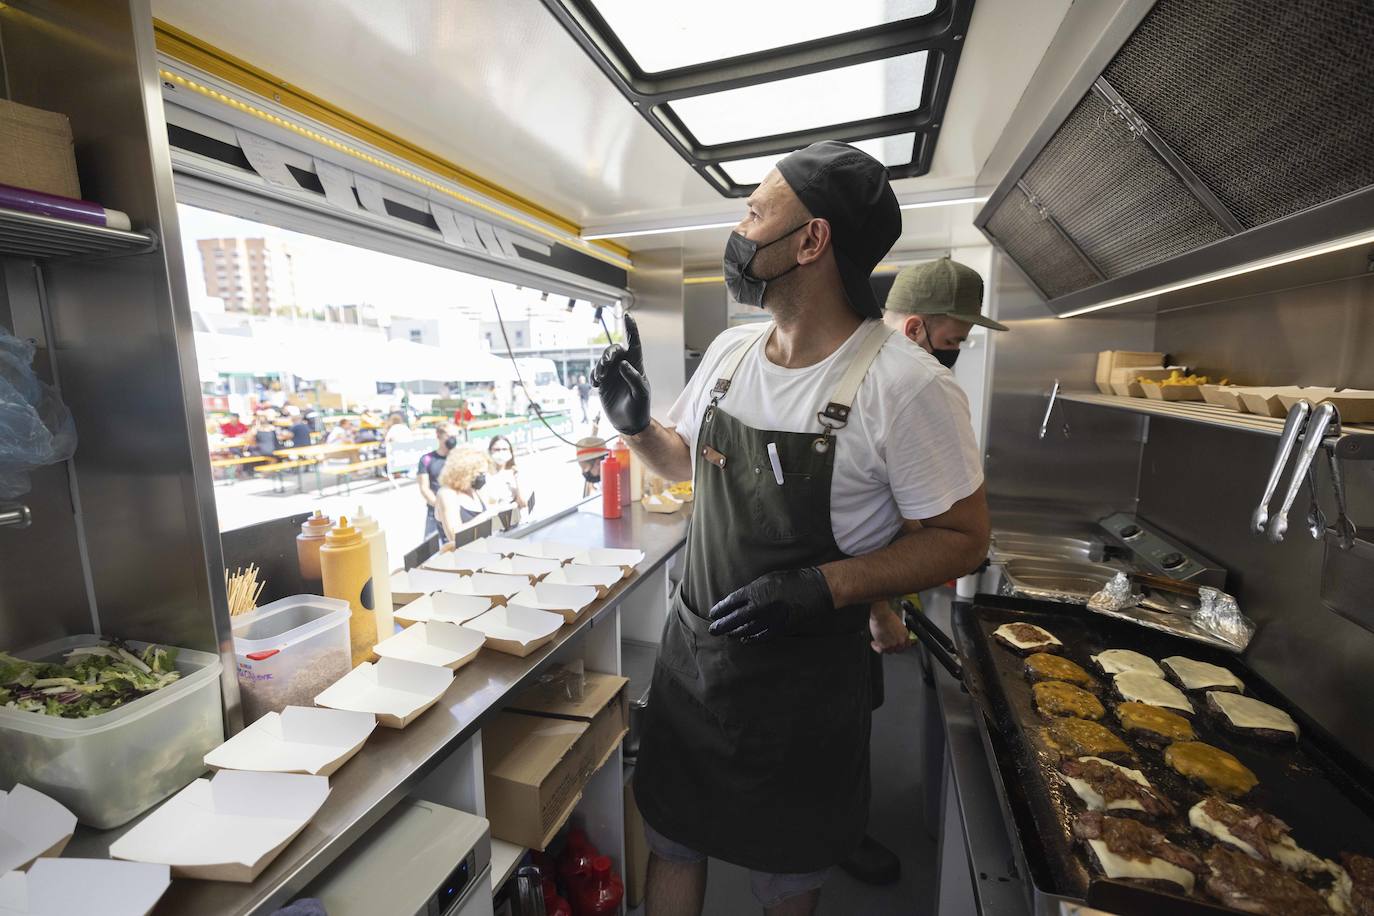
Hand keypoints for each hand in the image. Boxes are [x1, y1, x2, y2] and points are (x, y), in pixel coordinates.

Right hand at [592, 314, 650, 434]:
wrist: (628, 423)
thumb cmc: (639, 408)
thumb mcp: (640, 394)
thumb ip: (634, 378)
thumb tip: (623, 364)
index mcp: (637, 366)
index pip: (634, 343)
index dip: (631, 329)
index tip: (627, 315)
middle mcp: (624, 366)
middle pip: (614, 350)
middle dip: (608, 354)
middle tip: (605, 366)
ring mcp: (613, 373)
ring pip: (603, 360)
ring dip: (600, 366)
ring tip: (600, 379)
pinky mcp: (603, 382)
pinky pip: (596, 372)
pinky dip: (594, 375)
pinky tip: (596, 384)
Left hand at [708, 567, 833, 642]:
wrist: (814, 589)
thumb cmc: (790, 580)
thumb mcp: (766, 579)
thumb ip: (751, 591)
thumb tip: (737, 602)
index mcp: (755, 592)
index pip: (731, 603)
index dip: (720, 609)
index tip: (713, 614)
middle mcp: (760, 606)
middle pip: (734, 619)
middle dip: (722, 625)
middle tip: (712, 630)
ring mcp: (770, 618)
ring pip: (746, 630)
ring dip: (735, 632)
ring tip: (728, 634)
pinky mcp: (780, 627)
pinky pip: (762, 636)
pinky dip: (752, 639)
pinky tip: (744, 640)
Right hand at [869, 602, 911, 653]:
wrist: (881, 614)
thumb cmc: (887, 616)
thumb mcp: (898, 623)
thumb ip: (899, 632)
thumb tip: (895, 636)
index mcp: (905, 635)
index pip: (907, 646)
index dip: (900, 646)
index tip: (896, 645)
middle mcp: (900, 641)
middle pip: (898, 650)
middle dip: (891, 647)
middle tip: (885, 644)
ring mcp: (893, 644)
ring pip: (889, 651)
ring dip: (883, 647)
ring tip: (878, 642)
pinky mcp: (884, 646)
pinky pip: (881, 651)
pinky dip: (876, 647)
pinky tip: (874, 643)